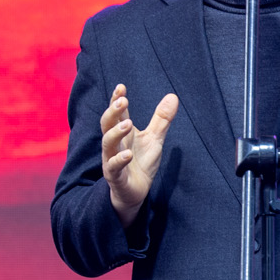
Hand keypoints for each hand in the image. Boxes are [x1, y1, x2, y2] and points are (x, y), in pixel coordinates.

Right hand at [101, 84, 177, 227]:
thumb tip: (173, 96)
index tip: (121, 87)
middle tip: (122, 100)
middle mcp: (114, 144)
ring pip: (107, 144)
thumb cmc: (141, 163)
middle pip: (106, 124)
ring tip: (127, 124)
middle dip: (112, 112)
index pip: (116, 113)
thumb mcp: (155, 139)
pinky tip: (127, 154)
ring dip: (115, 133)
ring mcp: (112, 160)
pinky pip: (113, 167)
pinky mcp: (115, 177)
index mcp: (122, 133)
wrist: (136, 193)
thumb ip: (161, 119)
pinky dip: (119, 160)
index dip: (116, 99)